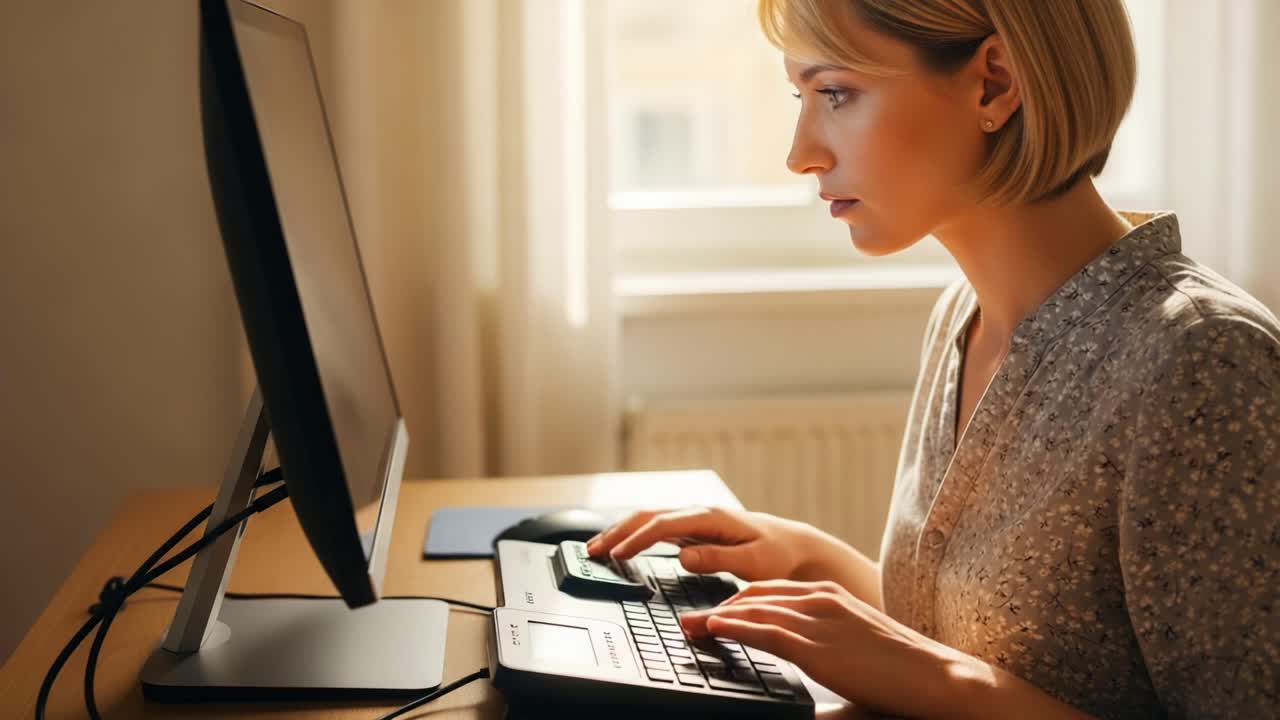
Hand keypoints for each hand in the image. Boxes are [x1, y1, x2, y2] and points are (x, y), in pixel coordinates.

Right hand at [585, 506, 819, 581]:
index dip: (637, 539)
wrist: (795, 547)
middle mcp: (699, 513)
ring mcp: (695, 519)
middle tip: (591, 551)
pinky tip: (621, 547)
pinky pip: (657, 527)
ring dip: (621, 531)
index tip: (617, 556)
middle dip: (616, 530)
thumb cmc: (778, 556)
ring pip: (648, 518)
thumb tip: (682, 556)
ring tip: (596, 549)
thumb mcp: (754, 562)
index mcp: (711, 517)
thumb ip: (718, 559)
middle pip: (648, 515)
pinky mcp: (694, 529)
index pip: (664, 524)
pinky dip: (634, 535)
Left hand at [679, 579, 969, 718]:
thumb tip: (805, 687)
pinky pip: (765, 632)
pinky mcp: (818, 648)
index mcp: (832, 596)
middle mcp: (822, 599)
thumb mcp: (857, 648)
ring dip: (716, 616)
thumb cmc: (903, 672)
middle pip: (755, 595)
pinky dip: (735, 628)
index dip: (738, 600)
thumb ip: (826, 652)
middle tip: (689, 619)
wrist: (939, 679)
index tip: (714, 613)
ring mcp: (820, 620)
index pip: (772, 590)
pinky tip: (714, 629)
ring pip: (753, 610)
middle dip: (718, 606)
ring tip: (689, 626)